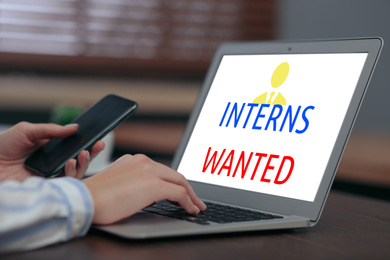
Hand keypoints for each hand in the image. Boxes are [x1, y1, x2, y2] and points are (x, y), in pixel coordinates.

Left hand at [0, 122, 104, 180]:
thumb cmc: (3, 147)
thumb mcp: (27, 131)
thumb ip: (51, 130)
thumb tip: (75, 127)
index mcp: (50, 150)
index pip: (74, 147)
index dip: (87, 144)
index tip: (98, 138)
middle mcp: (53, 164)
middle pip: (79, 160)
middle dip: (91, 153)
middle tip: (98, 145)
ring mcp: (50, 176)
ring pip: (76, 173)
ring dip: (83, 163)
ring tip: (82, 154)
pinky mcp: (46, 188)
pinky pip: (65, 183)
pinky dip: (71, 173)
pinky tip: (70, 162)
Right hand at [83, 154, 206, 224]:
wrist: (84, 200)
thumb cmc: (96, 198)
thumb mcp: (118, 185)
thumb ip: (136, 184)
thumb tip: (153, 196)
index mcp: (134, 160)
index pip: (162, 171)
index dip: (175, 183)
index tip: (182, 193)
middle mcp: (143, 161)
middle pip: (174, 175)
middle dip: (188, 189)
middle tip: (196, 201)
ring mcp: (149, 171)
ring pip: (180, 182)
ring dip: (191, 196)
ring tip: (196, 207)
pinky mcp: (153, 184)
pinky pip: (178, 193)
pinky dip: (188, 202)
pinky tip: (191, 210)